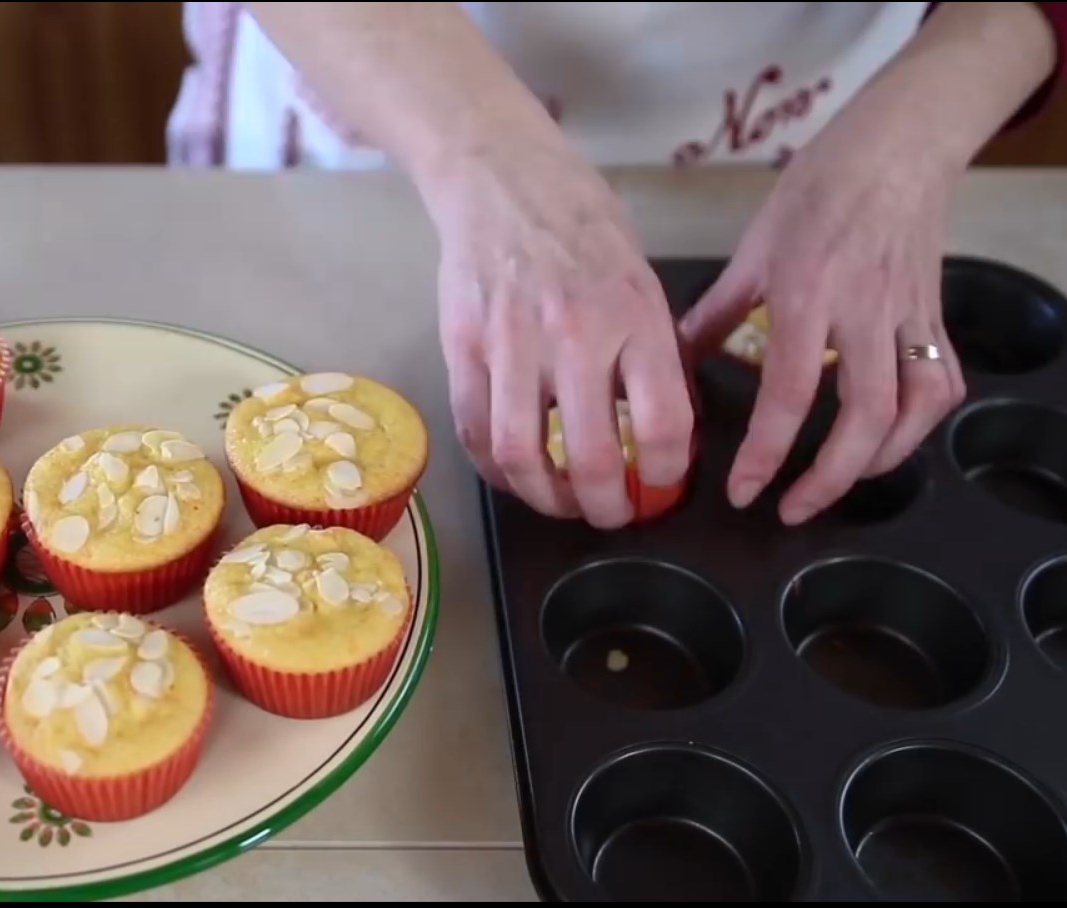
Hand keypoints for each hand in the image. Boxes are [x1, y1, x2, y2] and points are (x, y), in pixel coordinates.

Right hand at [428, 137, 695, 527]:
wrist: (502, 179)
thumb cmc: (583, 225)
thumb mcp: (642, 280)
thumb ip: (652, 353)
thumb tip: (662, 428)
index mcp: (634, 316)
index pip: (661, 425)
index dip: (665, 475)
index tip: (662, 487)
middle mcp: (575, 335)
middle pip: (589, 457)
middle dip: (607, 507)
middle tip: (614, 514)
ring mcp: (511, 344)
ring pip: (522, 456)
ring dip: (545, 500)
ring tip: (562, 505)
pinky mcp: (463, 347)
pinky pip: (475, 431)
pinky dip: (496, 469)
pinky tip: (515, 475)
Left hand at [678, 139, 966, 524]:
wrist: (894, 147)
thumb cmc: (815, 190)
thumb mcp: (753, 248)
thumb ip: (718, 311)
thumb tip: (677, 359)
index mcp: (807, 295)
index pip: (789, 392)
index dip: (766, 451)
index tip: (744, 490)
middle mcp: (864, 312)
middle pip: (864, 417)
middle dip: (828, 478)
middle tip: (791, 510)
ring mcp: (908, 315)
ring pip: (915, 408)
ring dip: (881, 460)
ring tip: (839, 483)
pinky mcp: (935, 315)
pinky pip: (944, 381)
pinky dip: (921, 424)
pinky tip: (890, 441)